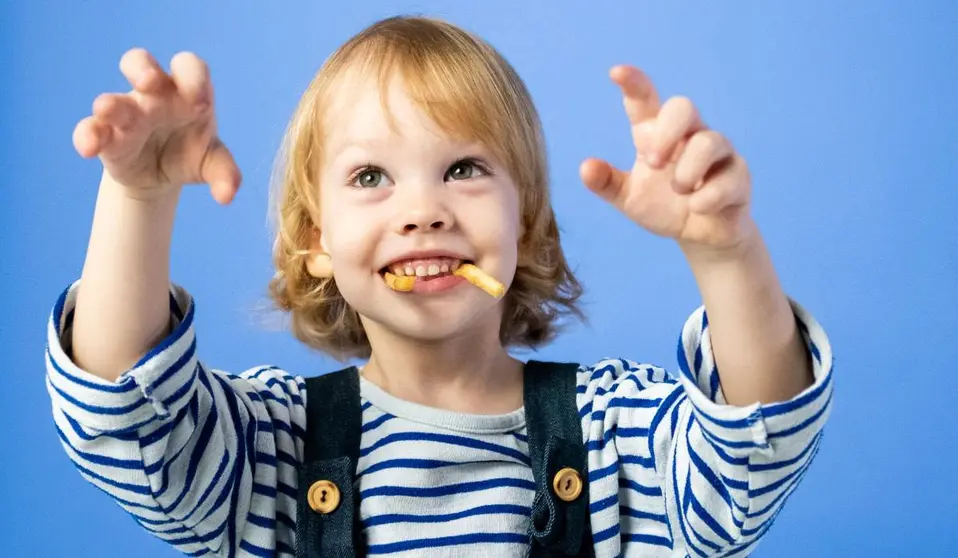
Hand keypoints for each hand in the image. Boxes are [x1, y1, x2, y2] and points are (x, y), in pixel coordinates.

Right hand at [73, 49, 239, 203]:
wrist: (161, 176)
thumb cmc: (191, 154)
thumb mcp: (214, 164)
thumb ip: (226, 175)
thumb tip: (227, 196)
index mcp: (186, 92)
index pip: (188, 67)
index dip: (193, 77)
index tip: (200, 104)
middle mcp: (153, 96)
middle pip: (140, 62)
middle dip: (143, 69)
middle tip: (150, 83)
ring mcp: (128, 113)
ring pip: (113, 98)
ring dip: (110, 103)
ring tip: (107, 110)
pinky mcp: (108, 137)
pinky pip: (92, 129)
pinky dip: (88, 135)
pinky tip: (89, 148)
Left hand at [581, 65, 753, 253]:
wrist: (700, 235)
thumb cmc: (665, 206)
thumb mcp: (629, 198)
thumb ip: (608, 183)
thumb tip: (585, 167)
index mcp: (657, 135)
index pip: (645, 101)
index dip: (634, 84)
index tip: (616, 73)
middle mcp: (689, 135)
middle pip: (683, 107)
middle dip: (666, 132)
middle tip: (653, 162)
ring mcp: (718, 153)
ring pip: (709, 142)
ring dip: (687, 170)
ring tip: (679, 191)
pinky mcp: (739, 176)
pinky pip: (727, 178)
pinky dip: (707, 196)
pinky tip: (697, 207)